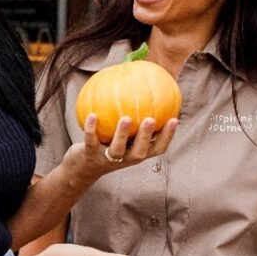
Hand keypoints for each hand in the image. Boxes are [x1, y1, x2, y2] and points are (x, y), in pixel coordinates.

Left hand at [64, 114, 178, 182]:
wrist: (81, 168)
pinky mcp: (90, 157)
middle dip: (146, 136)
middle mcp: (125, 158)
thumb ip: (132, 116)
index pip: (157, 148)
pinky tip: (92, 115)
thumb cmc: (105, 144)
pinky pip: (91, 142)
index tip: (175, 119)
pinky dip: (91, 130)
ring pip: (117, 149)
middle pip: (140, 151)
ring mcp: (107, 159)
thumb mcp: (119, 133)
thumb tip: (142, 87)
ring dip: (122, 134)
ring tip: (125, 118)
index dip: (167, 136)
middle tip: (151, 120)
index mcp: (135, 152)